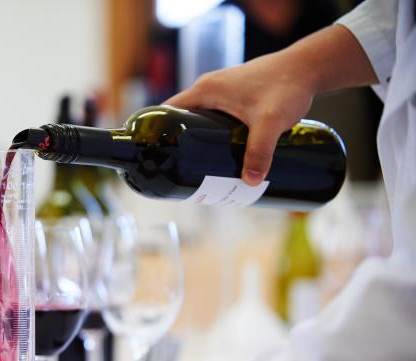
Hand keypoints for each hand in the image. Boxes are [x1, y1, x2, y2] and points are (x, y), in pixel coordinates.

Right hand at [165, 23, 377, 186]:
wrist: (308, 67)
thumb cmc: (285, 86)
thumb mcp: (269, 123)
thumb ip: (259, 152)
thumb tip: (250, 182)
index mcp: (205, 90)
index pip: (169, 111)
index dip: (161, 132)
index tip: (161, 156)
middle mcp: (209, 88)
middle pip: (184, 119)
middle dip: (182, 144)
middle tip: (185, 171)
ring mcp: (223, 90)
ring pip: (201, 119)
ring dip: (198, 139)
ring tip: (202, 166)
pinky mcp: (237, 95)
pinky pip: (216, 116)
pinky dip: (213, 132)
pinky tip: (221, 151)